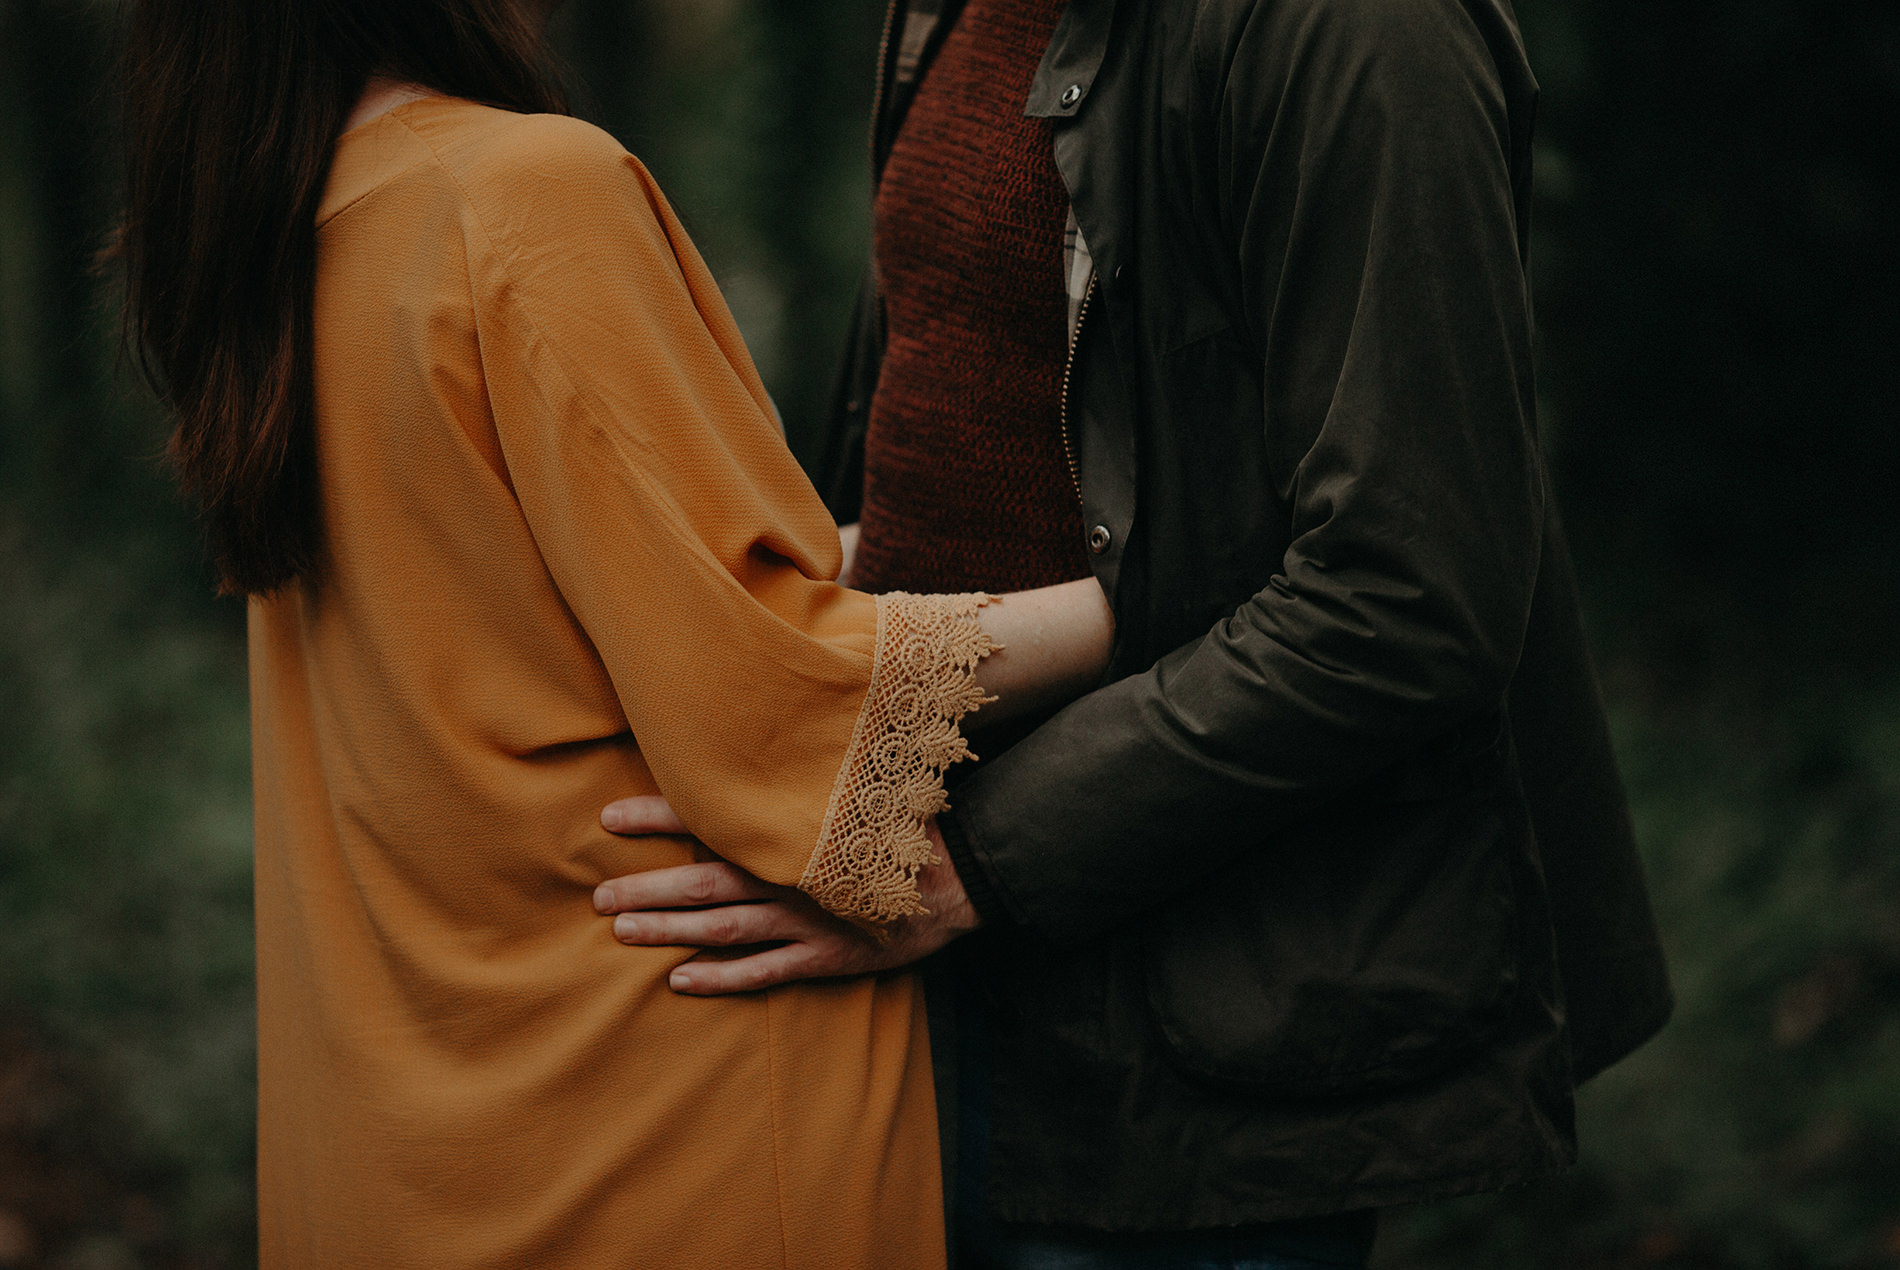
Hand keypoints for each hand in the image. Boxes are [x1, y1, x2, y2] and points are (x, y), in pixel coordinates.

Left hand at [595, 796, 980, 993]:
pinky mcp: (827, 957)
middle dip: (646, 888)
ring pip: (723, 928)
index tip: (608, 817)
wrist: (964, 874)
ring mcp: (806, 920)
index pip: (712, 818)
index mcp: (791, 829)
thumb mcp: (853, 786)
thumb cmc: (905, 823)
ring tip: (621, 930)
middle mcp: (790, 875)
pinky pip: (763, 972)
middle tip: (597, 896)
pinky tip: (680, 980)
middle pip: (702, 883)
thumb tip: (757, 744)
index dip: (658, 817)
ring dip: (668, 930)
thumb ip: (802, 776)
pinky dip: (720, 978)